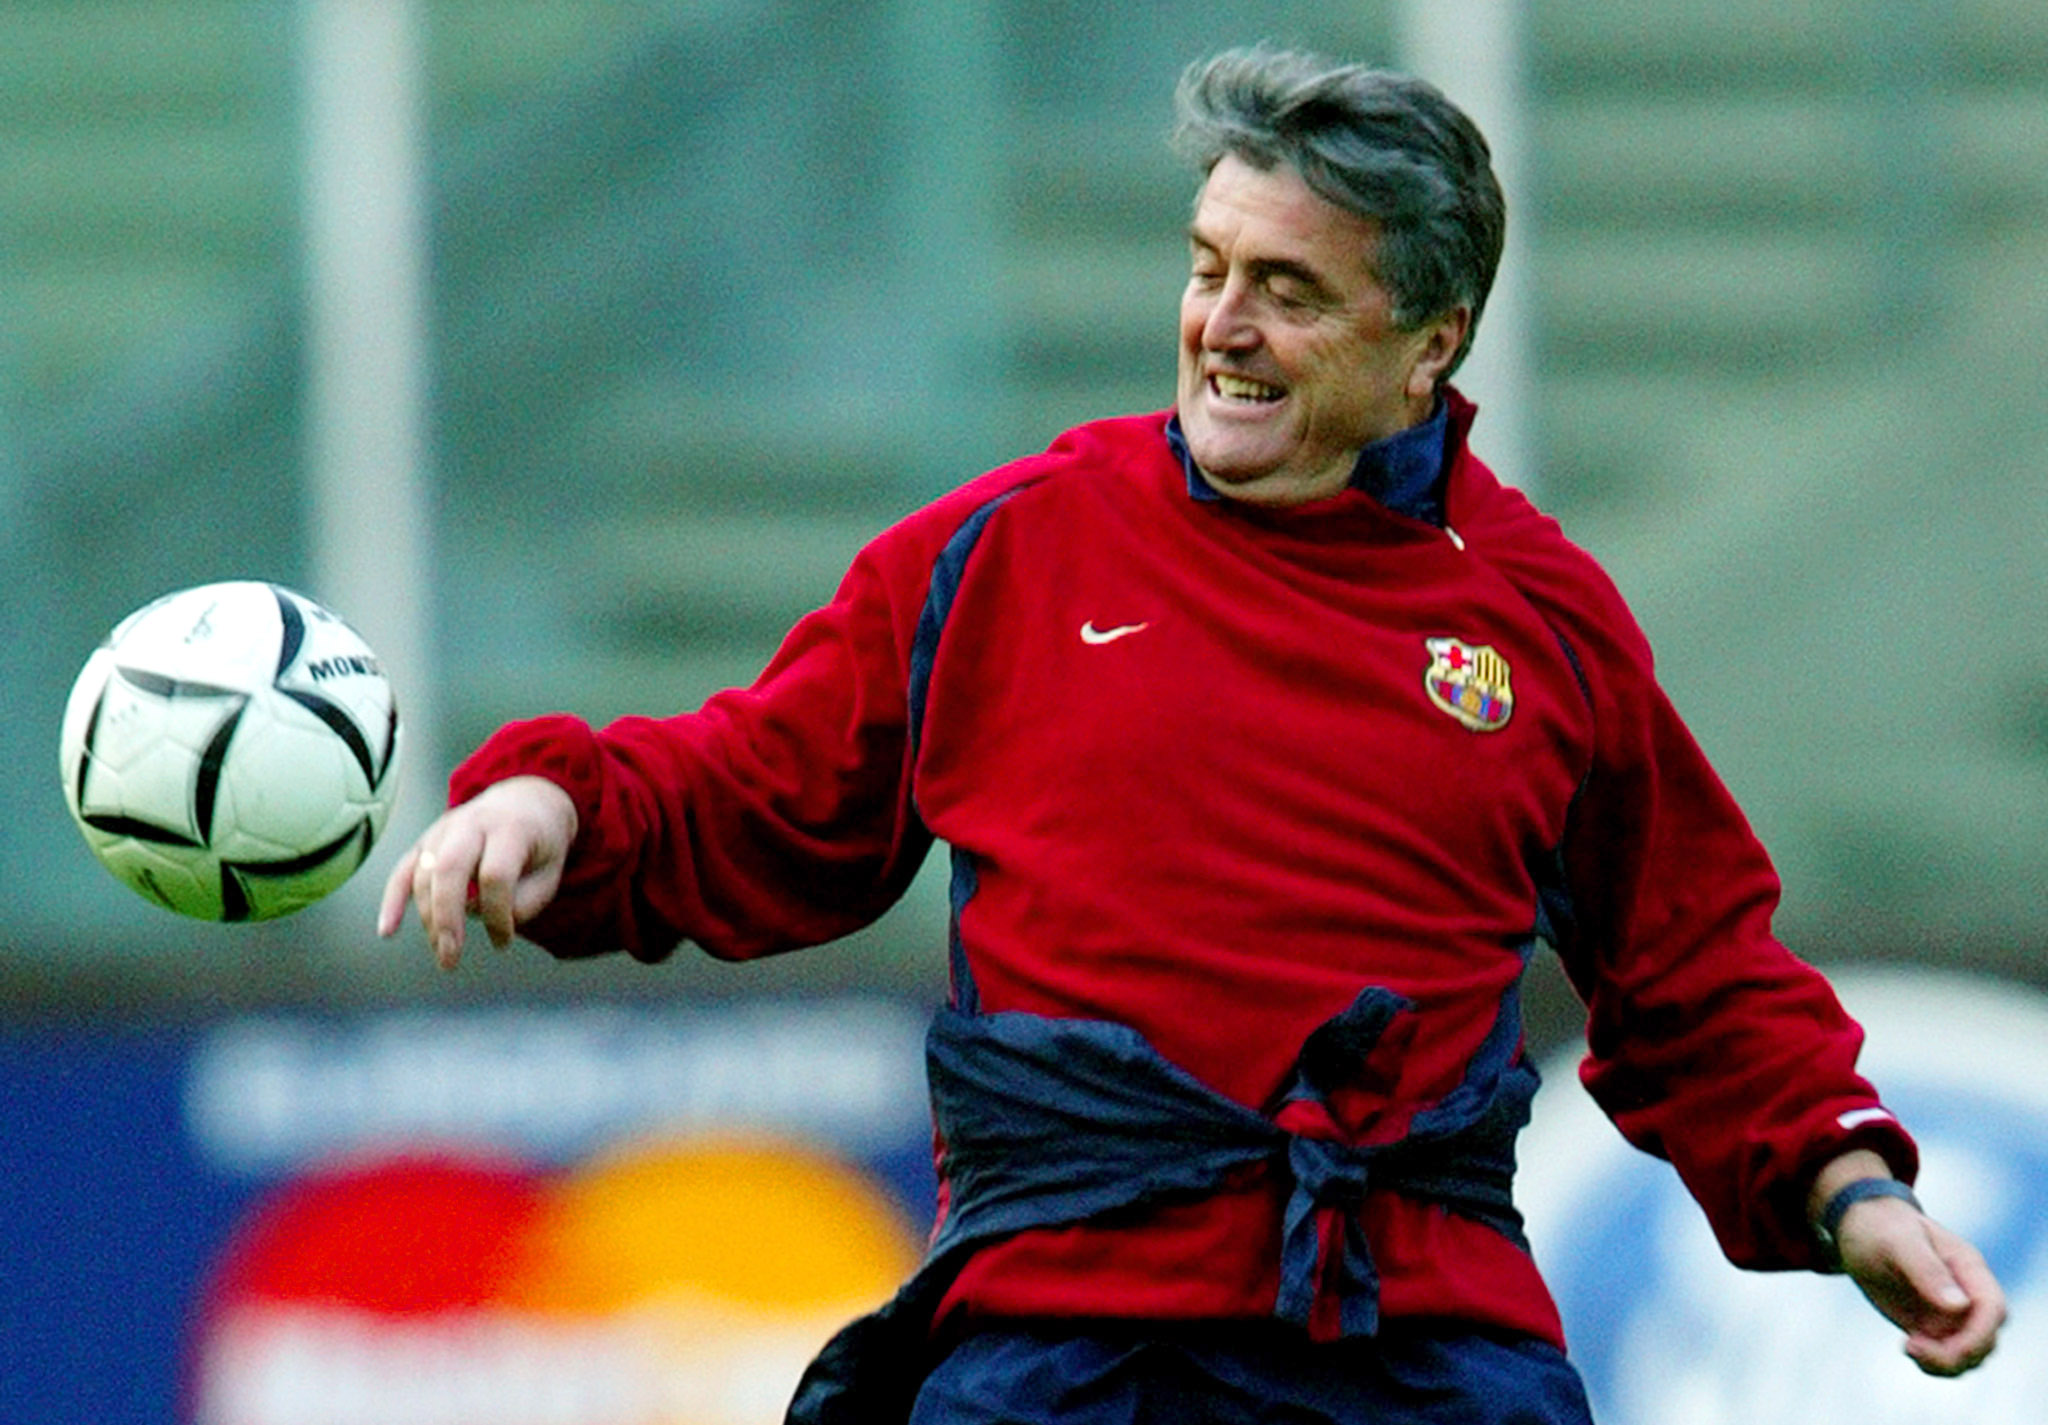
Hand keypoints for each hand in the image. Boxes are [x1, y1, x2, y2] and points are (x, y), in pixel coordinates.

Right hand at [375, 776, 578, 969]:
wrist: (525, 800)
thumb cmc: (540, 844)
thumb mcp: (550, 872)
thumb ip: (525, 901)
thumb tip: (481, 919)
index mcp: (510, 828)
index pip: (495, 875)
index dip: (497, 914)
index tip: (504, 941)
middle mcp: (472, 823)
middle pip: (450, 868)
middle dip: (446, 918)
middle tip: (451, 957)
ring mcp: (444, 829)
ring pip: (424, 873)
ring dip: (428, 919)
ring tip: (443, 954)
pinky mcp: (426, 841)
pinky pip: (402, 870)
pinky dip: (392, 901)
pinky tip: (387, 932)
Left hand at [1817, 1156, 2006, 1375]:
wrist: (1859, 1226)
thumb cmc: (1880, 1225)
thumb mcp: (1897, 1241)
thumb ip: (1927, 1270)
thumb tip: (1960, 1306)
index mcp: (1968, 1268)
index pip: (1993, 1309)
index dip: (1980, 1334)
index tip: (1950, 1346)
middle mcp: (1966, 1293)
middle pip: (1985, 1339)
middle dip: (1959, 1354)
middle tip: (1912, 1347)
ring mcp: (1950, 1311)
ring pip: (1968, 1353)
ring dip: (1946, 1363)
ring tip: (1909, 1347)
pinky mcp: (1931, 1324)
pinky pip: (1945, 1354)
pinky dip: (1933, 1362)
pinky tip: (1907, 1347)